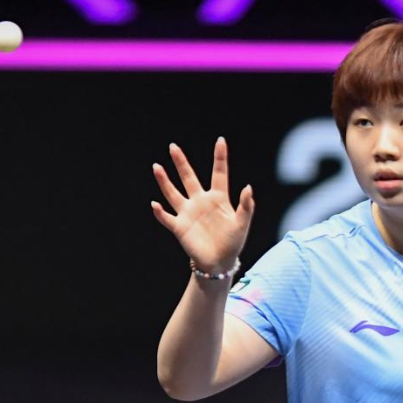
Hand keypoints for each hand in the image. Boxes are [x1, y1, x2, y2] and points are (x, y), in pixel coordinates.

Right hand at [151, 137, 254, 273]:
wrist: (220, 262)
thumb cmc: (233, 242)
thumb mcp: (243, 223)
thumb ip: (246, 206)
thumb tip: (248, 187)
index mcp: (219, 198)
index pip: (219, 173)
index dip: (220, 157)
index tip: (220, 140)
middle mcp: (201, 202)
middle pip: (189, 178)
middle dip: (181, 163)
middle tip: (173, 146)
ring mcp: (188, 213)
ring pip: (173, 193)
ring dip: (164, 181)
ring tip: (157, 167)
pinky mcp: (180, 227)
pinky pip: (167, 217)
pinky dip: (160, 212)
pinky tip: (155, 204)